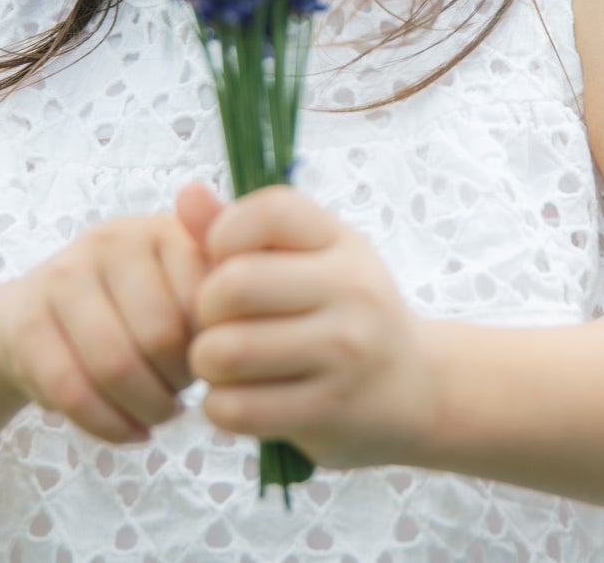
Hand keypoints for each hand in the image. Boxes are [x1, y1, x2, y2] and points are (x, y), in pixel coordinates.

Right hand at [0, 202, 216, 444]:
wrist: (34, 318)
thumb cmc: (135, 310)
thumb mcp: (185, 292)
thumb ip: (225, 296)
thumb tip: (253, 324)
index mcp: (164, 230)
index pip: (208, 300)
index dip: (219, 347)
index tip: (217, 366)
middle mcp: (112, 240)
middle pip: (161, 337)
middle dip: (180, 383)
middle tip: (184, 397)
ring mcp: (63, 276)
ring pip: (114, 366)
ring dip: (146, 409)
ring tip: (161, 414)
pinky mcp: (25, 322)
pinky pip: (71, 391)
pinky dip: (109, 426)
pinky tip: (131, 431)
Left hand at [177, 182, 439, 468]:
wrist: (418, 388)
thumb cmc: (344, 313)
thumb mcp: (310, 259)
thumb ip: (243, 230)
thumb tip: (185, 194)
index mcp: (341, 242)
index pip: (268, 213)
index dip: (225, 235)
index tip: (227, 262)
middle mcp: (351, 290)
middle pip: (232, 286)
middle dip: (204, 310)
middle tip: (218, 325)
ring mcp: (345, 352)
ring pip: (226, 352)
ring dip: (207, 364)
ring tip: (224, 364)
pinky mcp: (330, 410)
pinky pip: (237, 409)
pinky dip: (220, 407)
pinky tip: (239, 398)